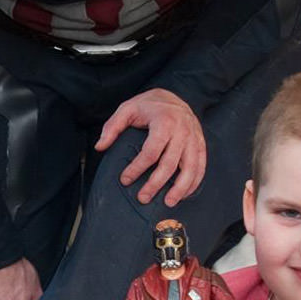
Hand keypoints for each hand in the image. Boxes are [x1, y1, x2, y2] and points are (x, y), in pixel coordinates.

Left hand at [94, 88, 205, 206]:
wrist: (174, 96)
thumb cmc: (149, 105)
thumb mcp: (127, 109)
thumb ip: (112, 127)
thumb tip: (99, 147)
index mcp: (164, 122)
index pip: (151, 151)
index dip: (137, 168)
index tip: (124, 180)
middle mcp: (182, 131)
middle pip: (169, 164)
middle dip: (155, 184)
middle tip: (142, 198)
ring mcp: (194, 139)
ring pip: (190, 168)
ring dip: (179, 188)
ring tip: (168, 203)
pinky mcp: (201, 144)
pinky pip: (201, 166)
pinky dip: (194, 183)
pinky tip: (183, 195)